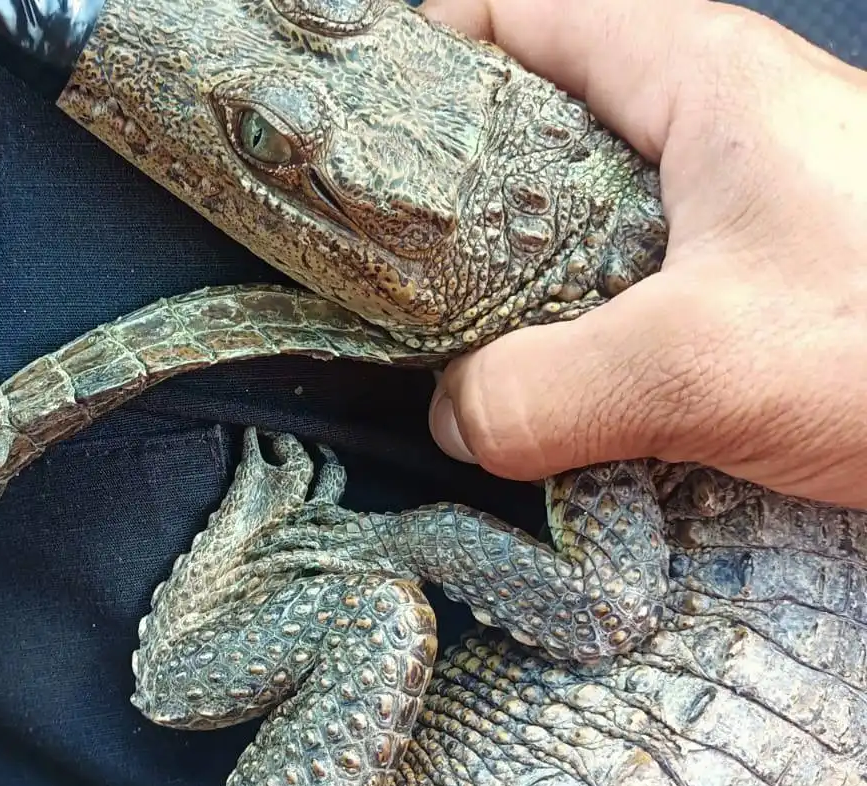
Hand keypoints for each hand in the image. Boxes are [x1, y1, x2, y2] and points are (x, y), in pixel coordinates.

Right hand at [422, 0, 866, 509]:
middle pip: (538, 107)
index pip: (518, 15)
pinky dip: (574, 308)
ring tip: (441, 324)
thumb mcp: (708, 362)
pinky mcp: (764, 264)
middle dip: (449, 171)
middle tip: (376, 251)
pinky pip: (631, 266)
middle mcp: (711, 113)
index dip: (421, 48)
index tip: (347, 118)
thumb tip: (452, 419)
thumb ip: (548, 390)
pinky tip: (550, 372)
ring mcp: (741, 191)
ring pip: (583, 198)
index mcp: (691, 75)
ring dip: (510, 257)